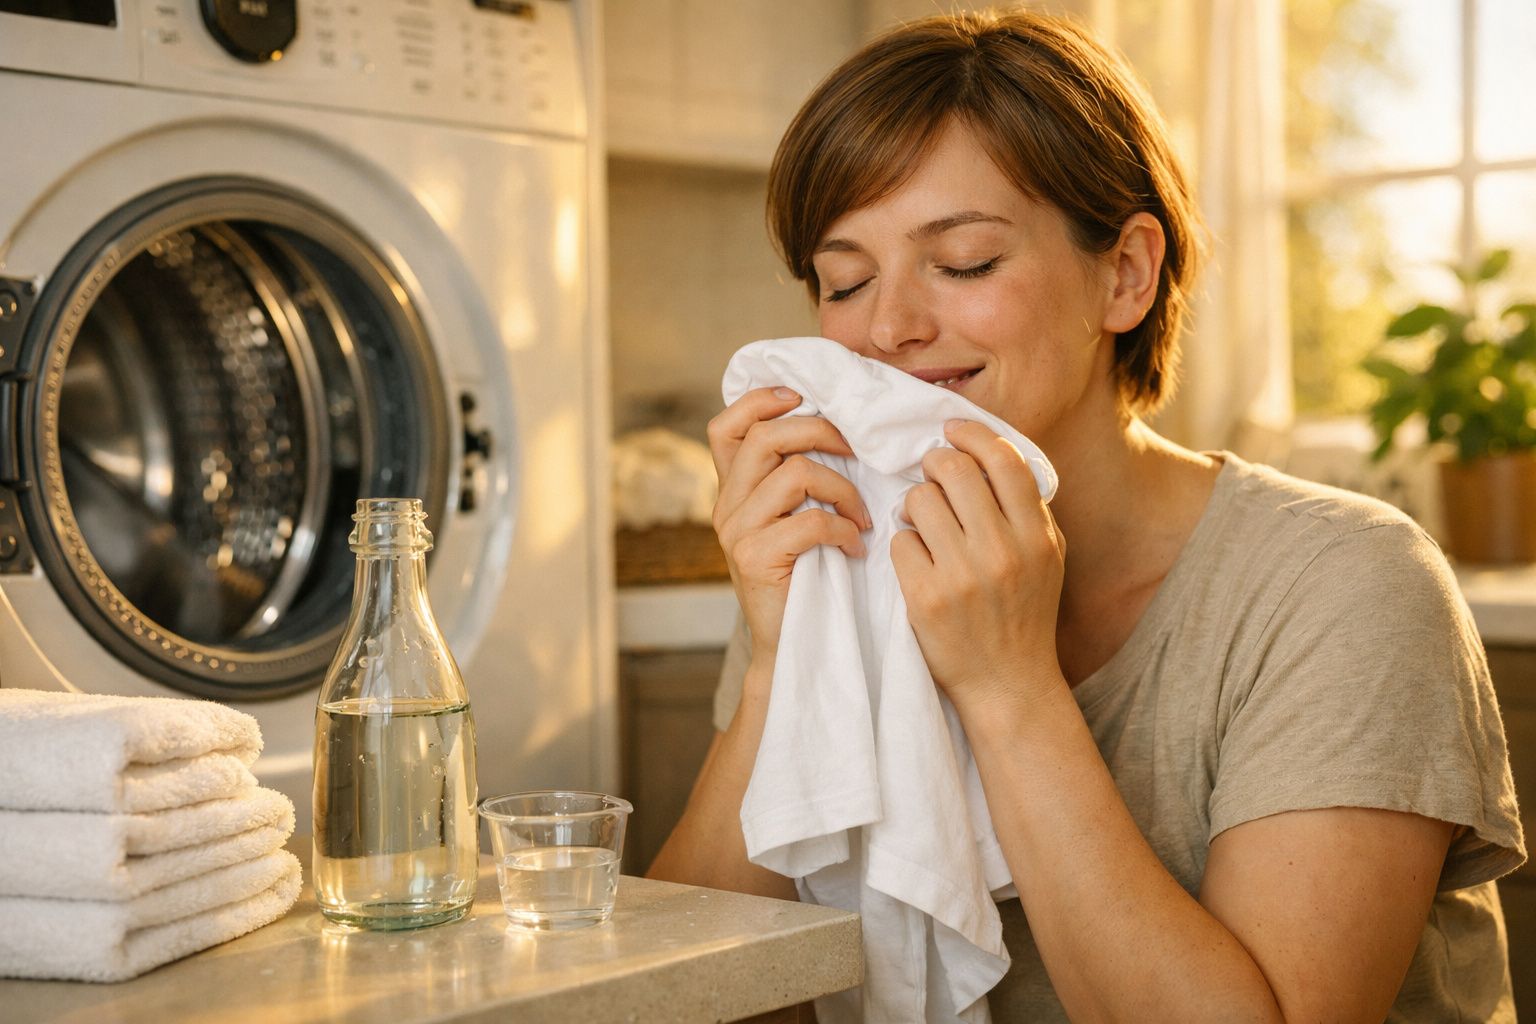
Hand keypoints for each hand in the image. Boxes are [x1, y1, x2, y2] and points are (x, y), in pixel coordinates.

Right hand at [707, 387, 871, 660]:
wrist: (792, 644)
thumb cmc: (806, 576)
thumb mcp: (793, 518)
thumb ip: (797, 478)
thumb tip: (841, 426)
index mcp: (733, 489)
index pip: (726, 425)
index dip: (760, 400)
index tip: (803, 398)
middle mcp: (726, 505)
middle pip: (766, 437)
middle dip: (821, 432)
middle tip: (857, 451)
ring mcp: (737, 532)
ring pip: (795, 474)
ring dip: (843, 487)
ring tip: (862, 514)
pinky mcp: (755, 559)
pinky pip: (810, 521)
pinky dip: (844, 529)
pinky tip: (856, 547)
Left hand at [890, 419, 1066, 714]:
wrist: (1008, 685)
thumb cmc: (1024, 614)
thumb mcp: (1046, 558)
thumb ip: (1026, 508)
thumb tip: (987, 453)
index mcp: (1037, 536)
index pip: (1004, 460)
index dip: (972, 435)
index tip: (953, 432)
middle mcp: (1003, 552)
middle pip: (953, 470)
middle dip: (933, 464)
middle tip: (929, 476)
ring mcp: (962, 576)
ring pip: (919, 500)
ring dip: (915, 505)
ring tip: (923, 524)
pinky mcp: (926, 598)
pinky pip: (899, 541)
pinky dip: (903, 544)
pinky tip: (916, 561)